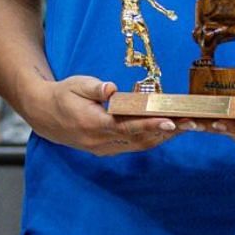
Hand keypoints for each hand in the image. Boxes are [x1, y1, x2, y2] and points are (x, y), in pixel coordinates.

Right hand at [28, 75, 178, 156]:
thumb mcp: (76, 84)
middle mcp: (99, 141)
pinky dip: (151, 139)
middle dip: (165, 132)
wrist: (45, 116)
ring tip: (185, 127)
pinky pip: (133, 146)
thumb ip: (94, 87)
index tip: (170, 121)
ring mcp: (102, 148)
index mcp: (92, 124)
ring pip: (138, 145)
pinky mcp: (105, 149)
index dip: (150, 124)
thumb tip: (111, 88)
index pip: (127, 126)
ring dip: (162, 137)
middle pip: (138, 139)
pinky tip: (166, 131)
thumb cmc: (63, 95)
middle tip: (190, 123)